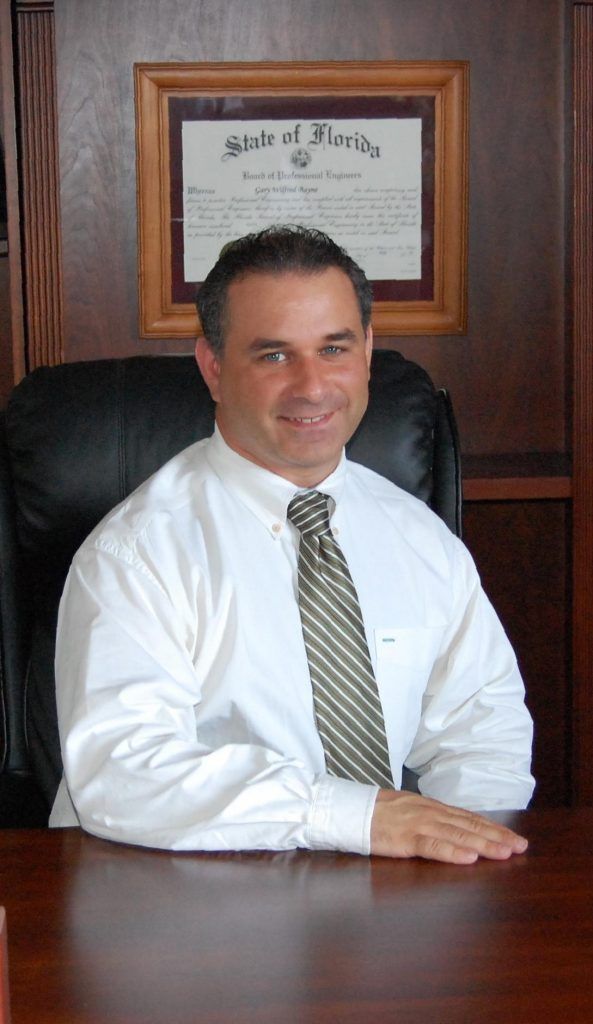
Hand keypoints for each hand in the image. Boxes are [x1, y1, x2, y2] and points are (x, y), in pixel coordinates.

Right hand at [370, 789, 527, 863]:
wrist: (352, 810)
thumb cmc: (378, 814)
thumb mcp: (411, 811)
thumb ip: (433, 819)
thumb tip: (456, 829)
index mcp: (432, 807)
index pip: (469, 818)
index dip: (493, 828)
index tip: (514, 838)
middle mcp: (430, 813)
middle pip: (469, 826)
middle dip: (497, 837)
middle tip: (520, 847)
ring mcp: (419, 824)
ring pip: (457, 835)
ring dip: (483, 844)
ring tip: (504, 853)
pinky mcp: (405, 839)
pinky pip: (433, 846)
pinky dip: (452, 852)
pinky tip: (469, 858)